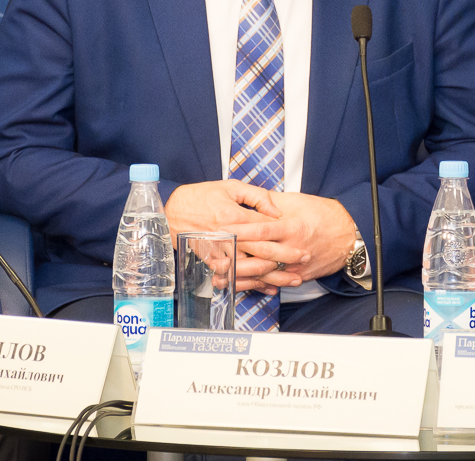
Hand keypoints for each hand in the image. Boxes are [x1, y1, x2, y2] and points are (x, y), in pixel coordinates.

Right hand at [165, 181, 301, 293]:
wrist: (169, 212)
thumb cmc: (200, 196)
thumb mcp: (230, 187)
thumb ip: (257, 196)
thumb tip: (277, 211)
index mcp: (234, 216)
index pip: (266, 229)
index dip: (287, 236)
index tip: (303, 241)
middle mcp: (228, 236)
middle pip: (263, 252)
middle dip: (287, 258)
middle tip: (305, 260)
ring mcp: (219, 252)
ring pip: (251, 269)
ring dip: (273, 276)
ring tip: (292, 279)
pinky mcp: (212, 262)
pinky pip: (235, 277)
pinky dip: (252, 285)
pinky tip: (267, 288)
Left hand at [220, 190, 357, 291]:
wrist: (348, 234)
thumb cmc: (324, 215)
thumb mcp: (297, 202)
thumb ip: (272, 202)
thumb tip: (251, 200)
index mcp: (292, 227)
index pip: (261, 230)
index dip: (241, 231)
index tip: (223, 229)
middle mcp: (294, 248)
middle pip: (260, 254)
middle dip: (236, 255)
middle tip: (215, 254)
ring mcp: (297, 265)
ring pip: (266, 273)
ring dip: (242, 275)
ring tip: (221, 274)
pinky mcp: (299, 276)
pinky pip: (275, 282)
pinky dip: (257, 285)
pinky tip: (241, 284)